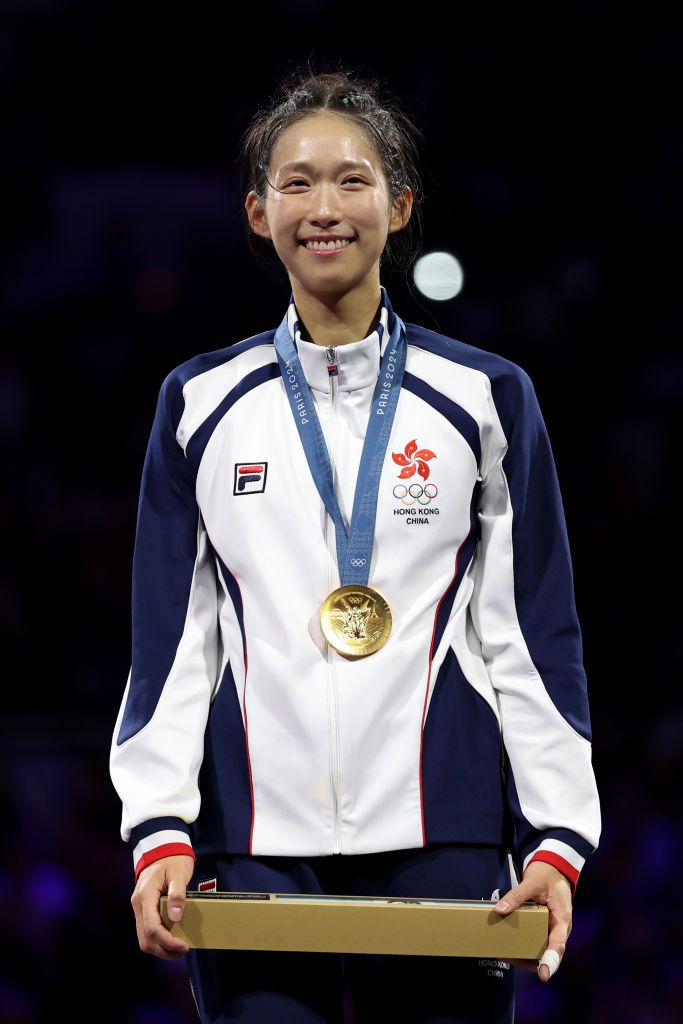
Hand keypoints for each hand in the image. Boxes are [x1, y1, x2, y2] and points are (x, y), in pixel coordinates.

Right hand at [130, 854, 194, 958]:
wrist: (162, 850)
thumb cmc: (172, 860)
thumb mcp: (178, 872)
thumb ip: (177, 893)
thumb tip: (175, 917)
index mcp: (145, 895)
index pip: (152, 927)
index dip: (167, 941)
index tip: (183, 946)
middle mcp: (138, 905)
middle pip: (145, 938)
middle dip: (163, 949)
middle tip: (182, 950)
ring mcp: (139, 908)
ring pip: (144, 938)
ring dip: (160, 947)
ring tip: (178, 948)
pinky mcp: (143, 910)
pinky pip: (147, 930)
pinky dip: (158, 939)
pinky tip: (171, 939)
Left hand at [494, 861, 571, 981]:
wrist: (554, 868)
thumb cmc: (548, 876)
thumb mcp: (532, 882)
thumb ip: (516, 896)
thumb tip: (500, 909)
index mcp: (562, 919)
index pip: (558, 945)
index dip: (550, 961)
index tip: (543, 974)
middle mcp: (558, 929)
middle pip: (547, 952)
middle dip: (529, 959)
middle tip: (508, 957)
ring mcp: (551, 929)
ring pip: (539, 948)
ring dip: (524, 953)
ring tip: (503, 952)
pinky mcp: (544, 927)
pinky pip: (534, 940)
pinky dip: (523, 943)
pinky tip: (508, 943)